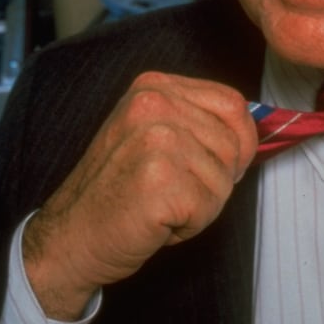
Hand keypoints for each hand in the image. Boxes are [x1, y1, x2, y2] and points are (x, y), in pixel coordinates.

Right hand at [20, 71, 258, 318]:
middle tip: (175, 193)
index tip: (227, 164)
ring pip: (224, 178)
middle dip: (217, 180)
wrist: (71, 236)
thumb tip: (251, 131)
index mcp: (154, 88)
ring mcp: (156, 139)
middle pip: (232, 143)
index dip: (242, 140)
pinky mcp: (159, 179)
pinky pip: (210, 207)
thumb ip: (194, 123)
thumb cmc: (114, 193)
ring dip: (202, 205)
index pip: (233, 102)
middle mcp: (154, 105)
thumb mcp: (151, 136)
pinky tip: (157, 222)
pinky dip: (190, 225)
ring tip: (162, 206)